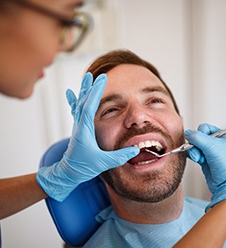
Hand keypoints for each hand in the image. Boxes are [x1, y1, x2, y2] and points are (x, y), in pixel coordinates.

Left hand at [37, 73, 139, 200]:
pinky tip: (71, 94)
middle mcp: (79, 126)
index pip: (89, 107)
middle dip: (90, 87)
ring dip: (85, 91)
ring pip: (80, 104)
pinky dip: (75, 100)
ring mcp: (78, 126)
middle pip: (84, 101)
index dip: (96, 92)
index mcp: (84, 131)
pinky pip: (76, 110)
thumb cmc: (83, 167)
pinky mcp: (78, 129)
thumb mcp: (103, 163)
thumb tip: (136, 150)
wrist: (68, 173)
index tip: (101, 79)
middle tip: (96, 75)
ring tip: (87, 78)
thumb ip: (120, 156)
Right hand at [184, 123, 225, 213]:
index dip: (200, 133)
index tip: (201, 140)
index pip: (206, 128)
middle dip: (196, 144)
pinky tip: (199, 161)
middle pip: (198, 137)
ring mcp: (210, 152)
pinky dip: (194, 156)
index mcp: (223, 136)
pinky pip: (194, 153)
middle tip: (199, 151)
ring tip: (199, 159)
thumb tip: (187, 133)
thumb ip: (198, 137)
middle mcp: (217, 143)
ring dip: (194, 151)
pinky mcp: (205, 160)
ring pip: (195, 146)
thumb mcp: (211, 147)